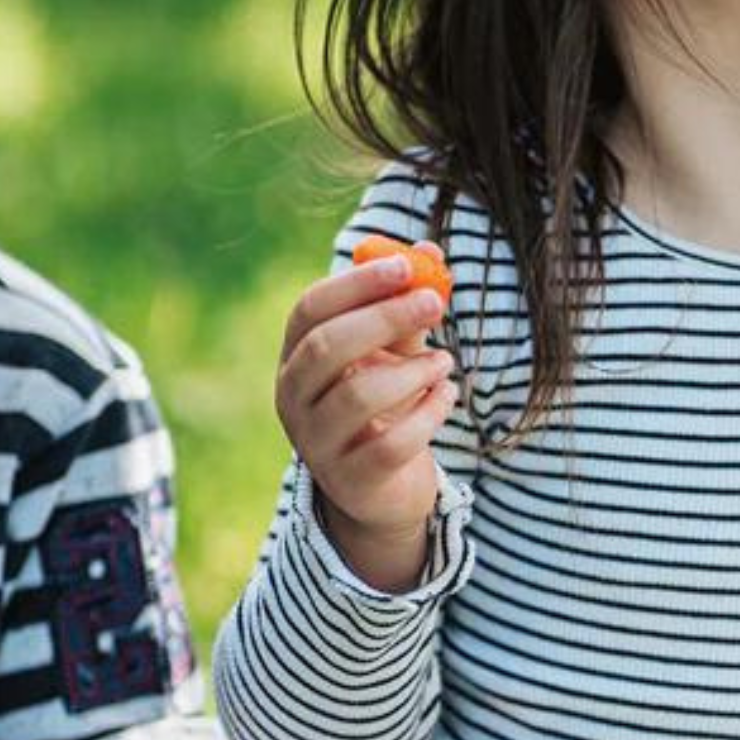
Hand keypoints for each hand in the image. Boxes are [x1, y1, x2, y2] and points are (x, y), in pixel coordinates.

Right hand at [276, 255, 460, 590]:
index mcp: (296, 357)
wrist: (384, 489)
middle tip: (435, 302)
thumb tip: (430, 250)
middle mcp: (293, 398)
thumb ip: (406, 306)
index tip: (406, 266)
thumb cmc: (386, 406)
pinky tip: (446, 396)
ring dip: (413, 371)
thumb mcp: (394, 352)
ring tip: (445, 362)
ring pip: (359, 396)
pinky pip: (391, 443)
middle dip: (384, 317)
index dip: (356, 283)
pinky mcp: (351, 480)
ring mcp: (316, 443)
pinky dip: (428, 414)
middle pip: (327, 346)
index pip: (310, 309)